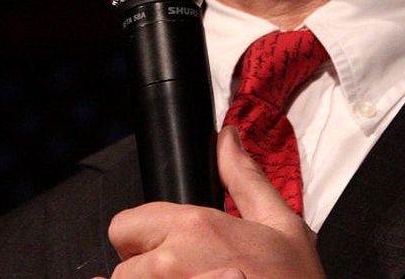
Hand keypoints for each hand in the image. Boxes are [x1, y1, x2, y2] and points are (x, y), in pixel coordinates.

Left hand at [105, 126, 325, 277]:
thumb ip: (245, 178)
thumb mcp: (282, 226)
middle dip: (146, 271)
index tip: (169, 249)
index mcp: (193, 229)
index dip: (145, 238)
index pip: (125, 226)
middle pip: (123, 267)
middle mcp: (170, 265)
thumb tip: (228, 140)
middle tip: (188, 275)